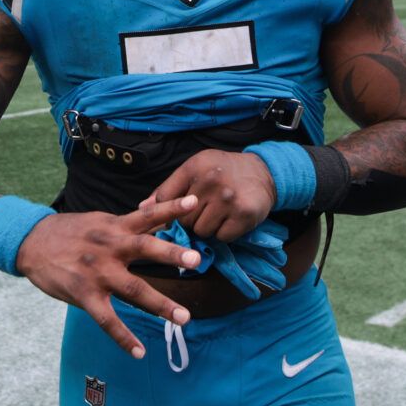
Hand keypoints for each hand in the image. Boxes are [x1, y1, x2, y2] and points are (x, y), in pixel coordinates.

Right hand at [14, 195, 201, 356]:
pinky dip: (123, 338)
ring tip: (183, 318)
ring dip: (159, 304)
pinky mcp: (83, 294)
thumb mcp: (99, 221)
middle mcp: (109, 247)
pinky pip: (106, 320)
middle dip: (171, 254)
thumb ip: (127, 226)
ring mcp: (97, 272)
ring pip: (133, 289)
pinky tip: (139, 352)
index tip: (193, 202)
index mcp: (115, 227)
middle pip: (145, 248)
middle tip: (197, 260)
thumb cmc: (69, 232)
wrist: (30, 242)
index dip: (170, 207)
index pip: (147, 214)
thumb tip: (160, 222)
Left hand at [142, 150, 275, 242]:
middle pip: (183, 220)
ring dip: (208, 228)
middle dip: (192, 221)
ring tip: (218, 214)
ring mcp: (228, 198)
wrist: (263, 172)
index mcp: (194, 167)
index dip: (167, 213)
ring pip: (201, 231)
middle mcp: (210, 181)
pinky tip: (231, 220)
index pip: (165, 199)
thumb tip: (142, 208)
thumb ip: (169, 188)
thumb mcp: (195, 169)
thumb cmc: (223, 171)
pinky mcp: (243, 215)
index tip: (175, 216)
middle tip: (206, 210)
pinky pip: (221, 238)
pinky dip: (224, 234)